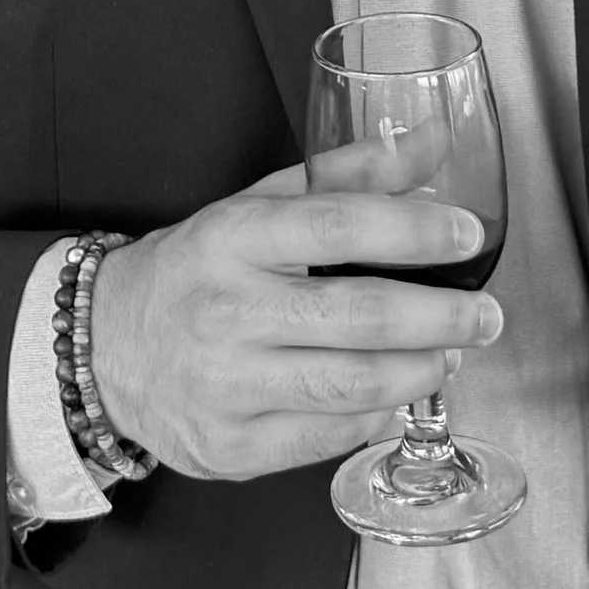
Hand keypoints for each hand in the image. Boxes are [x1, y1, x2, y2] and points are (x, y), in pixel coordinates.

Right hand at [90, 159, 503, 481]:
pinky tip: (393, 393)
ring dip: (421, 371)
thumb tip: (431, 142)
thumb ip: (349, 174)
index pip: (335, 225)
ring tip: (448, 355)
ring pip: (352, 385)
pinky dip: (376, 414)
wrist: (103, 348)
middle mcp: (226, 311)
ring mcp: (226, 385)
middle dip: (442, 317)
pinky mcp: (231, 446)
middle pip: (359, 316)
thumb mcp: (258, 205)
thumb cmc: (197, 271)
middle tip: (484, 316)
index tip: (466, 236)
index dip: (413, 231)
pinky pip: (329, 436)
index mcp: (232, 237)